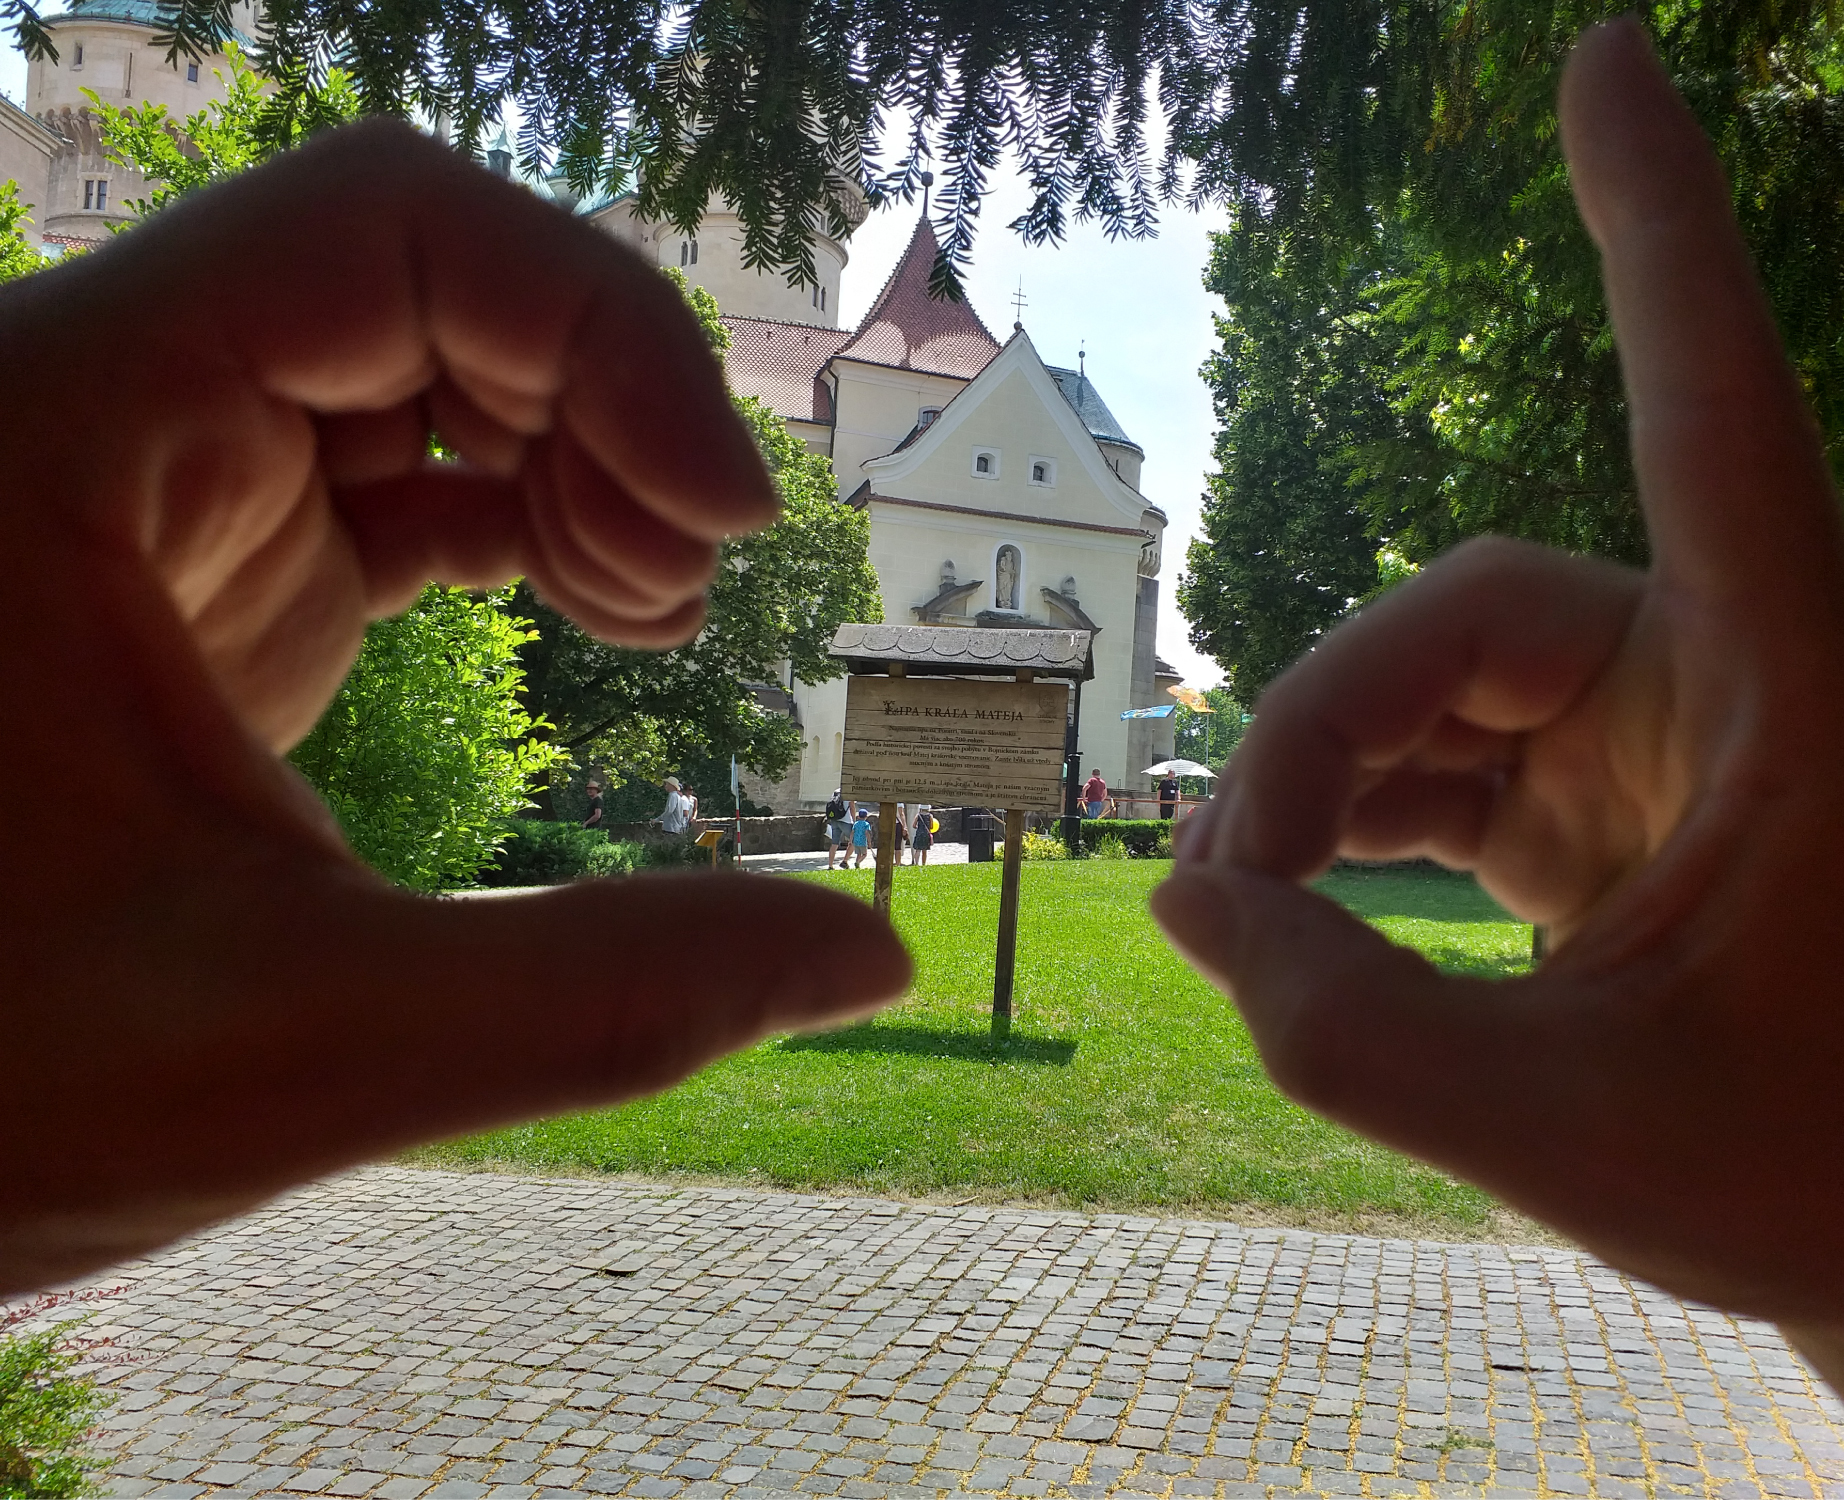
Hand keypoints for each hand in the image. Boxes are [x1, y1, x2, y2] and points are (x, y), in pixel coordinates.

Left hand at [0, 122, 908, 1296]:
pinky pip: (401, 462)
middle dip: (605, 399)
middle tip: (700, 568)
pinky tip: (610, 612)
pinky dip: (533, 515)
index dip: (592, 330)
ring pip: (423, 355)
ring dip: (582, 453)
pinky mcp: (205, 556)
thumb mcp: (288, 1045)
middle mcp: (99, 406)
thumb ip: (597, 1000)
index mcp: (55, 430)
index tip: (720, 516)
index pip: (374, 226)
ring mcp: (155, 476)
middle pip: (421, 271)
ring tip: (660, 610)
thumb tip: (876, 964)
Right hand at [1153, 22, 1843, 1493]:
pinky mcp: (1597, 788)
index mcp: (1801, 701)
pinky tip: (1281, 889)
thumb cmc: (1789, 1184)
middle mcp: (1732, 675)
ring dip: (1319, 769)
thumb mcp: (1559, 1140)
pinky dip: (1346, 805)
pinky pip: (1434, 748)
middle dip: (1323, 724)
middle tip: (1229, 878)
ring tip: (1241, 903)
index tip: (1603, 53)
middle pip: (1471, 609)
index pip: (1718, 413)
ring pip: (1433, 673)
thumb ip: (1349, 1033)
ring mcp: (1660, 727)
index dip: (1657, 230)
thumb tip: (1190, 895)